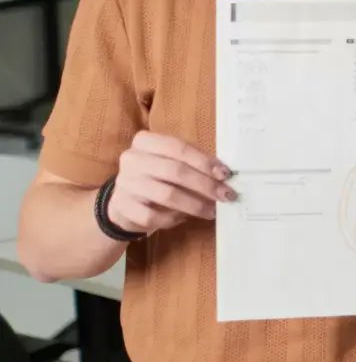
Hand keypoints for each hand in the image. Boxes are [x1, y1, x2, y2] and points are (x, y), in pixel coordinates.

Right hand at [106, 131, 235, 234]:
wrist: (123, 201)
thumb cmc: (156, 177)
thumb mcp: (171, 162)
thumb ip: (193, 163)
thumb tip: (224, 174)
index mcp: (145, 141)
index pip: (179, 148)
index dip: (204, 161)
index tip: (225, 175)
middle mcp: (132, 159)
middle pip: (176, 171)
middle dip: (205, 185)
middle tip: (226, 195)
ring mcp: (125, 183)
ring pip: (167, 195)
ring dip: (195, 205)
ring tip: (212, 211)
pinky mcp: (122, 207)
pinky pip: (153, 216)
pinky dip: (173, 219)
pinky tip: (184, 218)